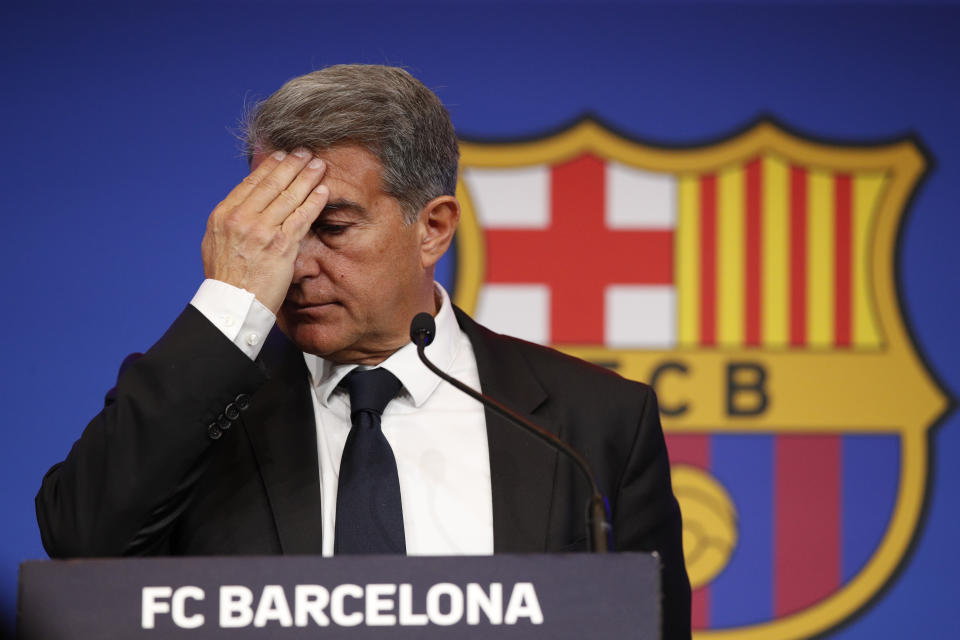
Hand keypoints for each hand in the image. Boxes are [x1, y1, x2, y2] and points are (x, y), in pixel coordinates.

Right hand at [201, 149, 328, 313]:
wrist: (231, 305)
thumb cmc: (226, 278)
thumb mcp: (216, 242)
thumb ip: (232, 220)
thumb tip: (247, 202)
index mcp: (224, 215)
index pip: (250, 183)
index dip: (269, 166)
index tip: (282, 156)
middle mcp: (241, 219)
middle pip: (272, 184)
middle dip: (292, 165)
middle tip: (305, 152)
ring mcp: (261, 231)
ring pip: (289, 196)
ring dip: (307, 177)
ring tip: (318, 166)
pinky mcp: (280, 246)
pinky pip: (301, 217)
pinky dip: (314, 202)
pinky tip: (323, 191)